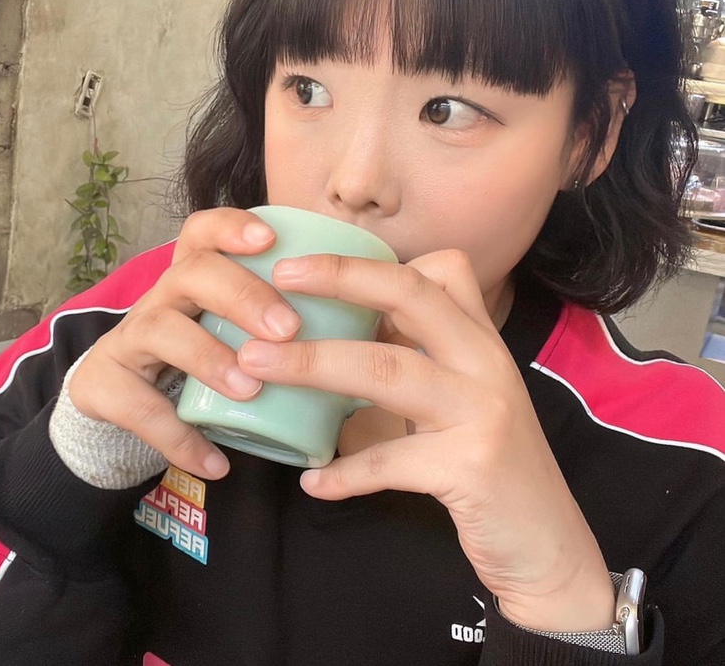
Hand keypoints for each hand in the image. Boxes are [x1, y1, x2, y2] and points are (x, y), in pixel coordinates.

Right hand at [67, 207, 301, 481]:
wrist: (119, 398)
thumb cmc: (198, 354)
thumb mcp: (230, 329)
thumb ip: (277, 323)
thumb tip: (365, 341)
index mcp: (194, 276)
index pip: (203, 231)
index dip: (232, 227)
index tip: (270, 239)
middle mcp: (160, 296)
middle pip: (192, 272)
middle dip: (242, 295)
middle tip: (287, 328)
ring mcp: (130, 337)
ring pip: (161, 329)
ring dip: (209, 357)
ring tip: (249, 390)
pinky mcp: (104, 384)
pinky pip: (140, 407)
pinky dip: (179, 437)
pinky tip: (215, 462)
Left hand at [237, 249, 615, 632]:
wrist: (549, 544)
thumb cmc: (493, 464)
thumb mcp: (463, 397)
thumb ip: (418, 360)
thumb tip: (338, 338)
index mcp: (481, 340)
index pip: (442, 270)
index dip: (376, 263)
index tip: (313, 268)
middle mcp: (486, 362)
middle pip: (410, 296)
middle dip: (341, 278)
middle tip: (281, 278)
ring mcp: (482, 411)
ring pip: (387, 368)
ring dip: (313, 364)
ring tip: (256, 367)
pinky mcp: (472, 467)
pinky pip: (392, 462)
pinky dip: (345, 472)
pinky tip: (313, 482)